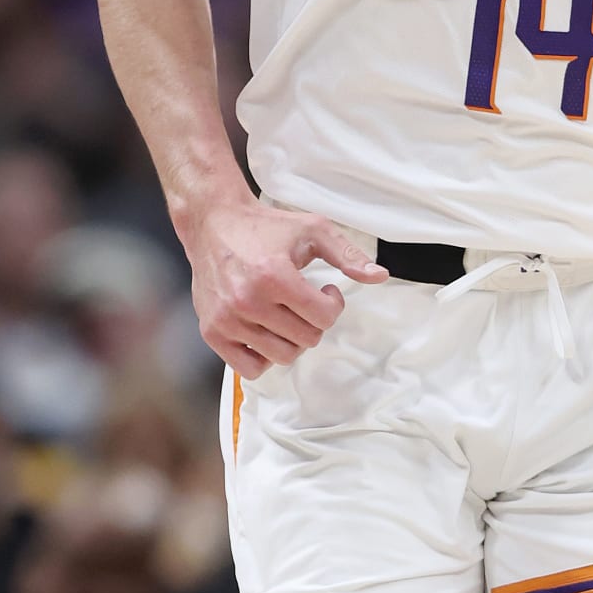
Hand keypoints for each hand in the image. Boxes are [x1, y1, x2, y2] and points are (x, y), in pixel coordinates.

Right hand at [182, 191, 388, 377]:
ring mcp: (227, 320)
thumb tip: (380, 276)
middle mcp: (247, 301)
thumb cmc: (266, 227)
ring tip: (285, 315)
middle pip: (306, 340)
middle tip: (304, 301)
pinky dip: (264, 356)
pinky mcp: (212, 332)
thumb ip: (348, 255)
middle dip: (313, 322)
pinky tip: (266, 331)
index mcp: (274, 276)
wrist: (213, 224)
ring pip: (282, 357)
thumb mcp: (313, 230)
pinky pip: (251, 369)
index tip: (325, 289)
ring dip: (291, 339)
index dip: (333, 304)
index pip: (324, 318)